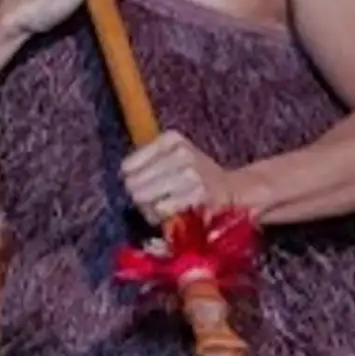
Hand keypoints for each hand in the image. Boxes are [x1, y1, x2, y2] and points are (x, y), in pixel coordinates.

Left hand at [119, 132, 242, 221]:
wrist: (232, 190)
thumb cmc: (193, 177)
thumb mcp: (170, 159)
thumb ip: (143, 166)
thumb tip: (123, 178)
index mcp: (171, 139)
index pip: (128, 166)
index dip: (132, 181)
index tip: (144, 186)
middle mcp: (181, 152)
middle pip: (134, 183)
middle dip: (139, 196)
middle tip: (153, 201)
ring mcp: (190, 172)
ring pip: (144, 197)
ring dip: (149, 209)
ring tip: (163, 207)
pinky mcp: (197, 193)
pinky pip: (161, 209)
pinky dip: (162, 216)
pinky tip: (171, 214)